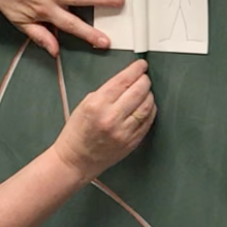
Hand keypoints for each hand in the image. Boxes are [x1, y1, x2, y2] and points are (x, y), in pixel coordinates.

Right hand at [53, 60, 154, 179]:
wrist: (76, 160)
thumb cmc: (76, 134)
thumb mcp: (84, 105)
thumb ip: (105, 92)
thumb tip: (126, 82)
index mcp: (97, 105)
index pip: (123, 80)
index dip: (135, 70)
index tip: (141, 65)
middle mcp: (111, 117)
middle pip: (139, 90)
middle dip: (144, 80)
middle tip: (144, 77)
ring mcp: (124, 131)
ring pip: (147, 106)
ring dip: (149, 95)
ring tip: (146, 91)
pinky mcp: (132, 141)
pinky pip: (148, 121)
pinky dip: (150, 110)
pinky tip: (146, 106)